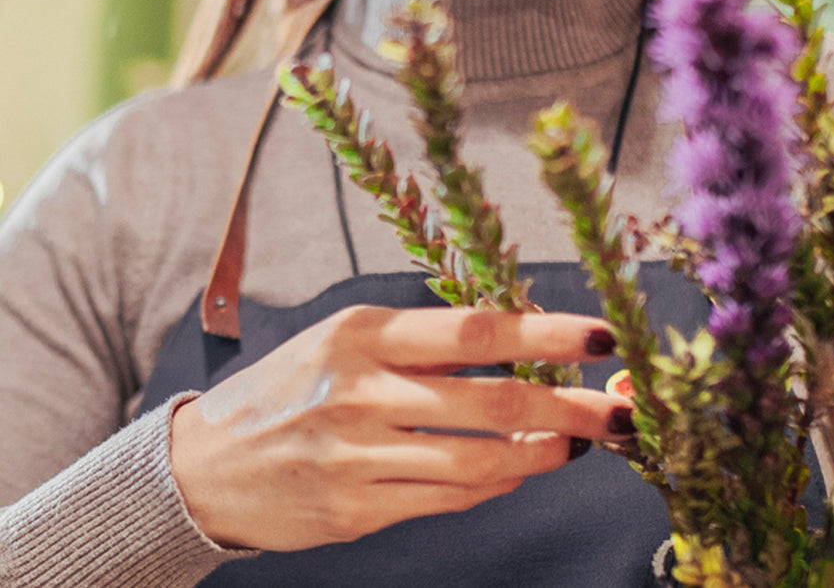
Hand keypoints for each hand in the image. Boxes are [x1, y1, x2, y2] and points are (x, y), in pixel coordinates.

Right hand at [169, 304, 632, 550]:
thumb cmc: (292, 388)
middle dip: (571, 409)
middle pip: (492, 402)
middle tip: (622, 412)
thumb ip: (427, 342)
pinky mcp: (355, 511)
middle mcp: (361, 393)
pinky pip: (448, 499)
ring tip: (578, 444)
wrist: (203, 467)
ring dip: (543, 455)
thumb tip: (528, 341)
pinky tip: (520, 471)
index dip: (548, 335)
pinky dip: (496, 486)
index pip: (476, 330)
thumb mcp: (347, 339)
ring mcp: (357, 458)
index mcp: (363, 335)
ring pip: (479, 461)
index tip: (602, 336)